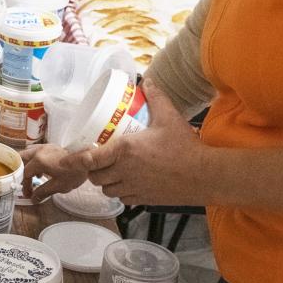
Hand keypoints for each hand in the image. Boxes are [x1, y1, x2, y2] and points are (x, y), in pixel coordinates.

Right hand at [21, 143, 90, 202]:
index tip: (28, 194)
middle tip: (22, 182)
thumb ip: (43, 192)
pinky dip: (34, 160)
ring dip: (27, 164)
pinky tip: (41, 170)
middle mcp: (39, 151)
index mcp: (39, 160)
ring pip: (28, 153)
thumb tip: (33, 199)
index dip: (25, 185)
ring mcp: (45, 146)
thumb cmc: (74, 172)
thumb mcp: (58, 186)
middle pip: (21, 158)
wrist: (89, 159)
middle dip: (19, 170)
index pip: (25, 173)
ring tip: (32, 177)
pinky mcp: (52, 146)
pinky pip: (37, 152)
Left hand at [81, 82, 208, 206]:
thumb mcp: (169, 117)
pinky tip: (129, 183)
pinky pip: (123, 199)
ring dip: (107, 182)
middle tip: (100, 159)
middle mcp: (125, 171)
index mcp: (125, 150)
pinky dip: (121, 193)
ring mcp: (134, 187)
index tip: (78, 155)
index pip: (91, 158)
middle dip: (94, 169)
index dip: (81, 158)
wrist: (204, 175)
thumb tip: (147, 82)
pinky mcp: (144, 199)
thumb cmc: (185, 146)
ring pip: (108, 190)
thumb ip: (156, 97)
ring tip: (112, 172)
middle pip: (95, 177)